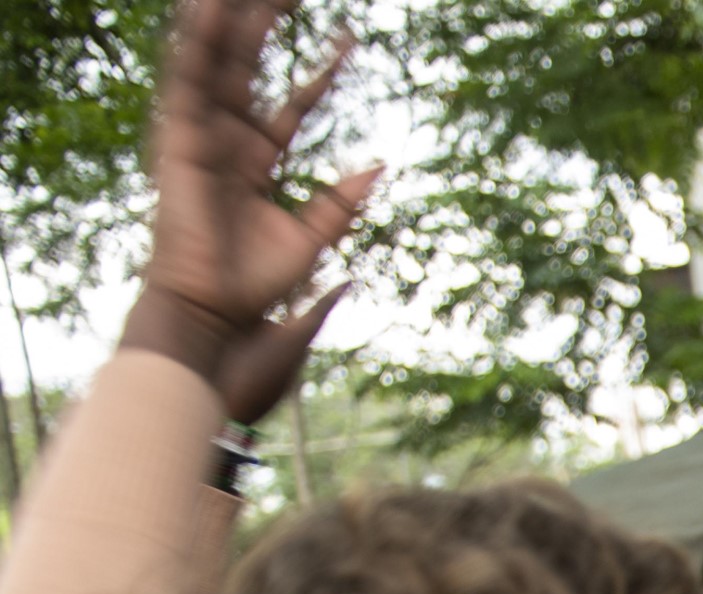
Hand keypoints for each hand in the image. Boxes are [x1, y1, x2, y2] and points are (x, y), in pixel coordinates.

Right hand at [119, 0, 376, 410]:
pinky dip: (193, 48)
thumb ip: (342, 202)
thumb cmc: (256, 284)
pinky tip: (202, 11)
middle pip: (250, 68)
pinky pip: (186, 85)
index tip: (350, 36)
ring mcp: (202, 137)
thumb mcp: (313, 238)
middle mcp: (228, 140)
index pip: (295, 103)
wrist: (215, 310)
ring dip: (227, 22)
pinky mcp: (180, 143)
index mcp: (260, 160)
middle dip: (265, 25)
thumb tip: (379, 164)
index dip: (322, 72)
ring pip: (217, 66)